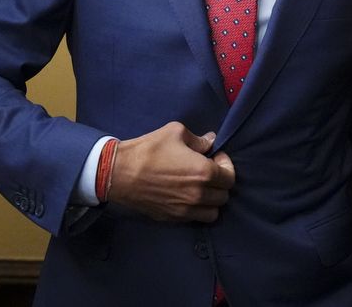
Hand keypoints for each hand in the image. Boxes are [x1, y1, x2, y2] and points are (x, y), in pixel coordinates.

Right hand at [107, 121, 235, 222]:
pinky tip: (187, 197)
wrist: (120, 173)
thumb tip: (211, 141)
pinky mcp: (173, 218)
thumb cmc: (149, 150)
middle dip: (220, 183)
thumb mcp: (175, 132)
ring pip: (213, 213)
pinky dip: (197, 210)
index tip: (215, 158)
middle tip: (208, 171)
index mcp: (203, 172)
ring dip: (211, 200)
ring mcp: (186, 209)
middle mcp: (198, 195)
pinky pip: (195, 219)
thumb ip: (198, 139)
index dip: (226, 165)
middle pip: (224, 196)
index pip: (230, 177)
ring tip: (200, 187)